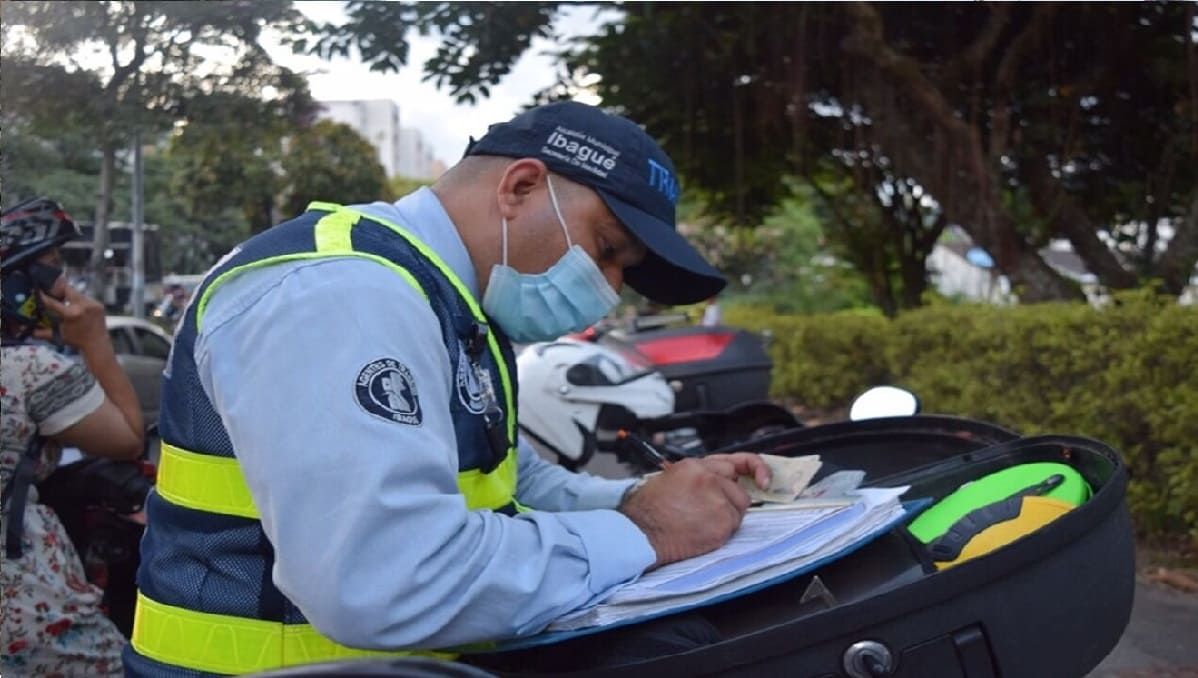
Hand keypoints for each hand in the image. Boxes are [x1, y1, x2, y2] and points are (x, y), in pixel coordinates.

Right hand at [35, 286, 109, 350]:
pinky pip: (85, 298)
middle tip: (53, 293)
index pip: (53, 301)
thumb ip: (41, 332)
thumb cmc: (76, 340)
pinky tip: (76, 307)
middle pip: (67, 288)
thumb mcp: (58, 335)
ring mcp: (93, 304)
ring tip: (65, 302)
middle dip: (59, 290)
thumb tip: (27, 330)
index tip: (38, 291)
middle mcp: (83, 306)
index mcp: (72, 313)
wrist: (97, 344)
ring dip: (69, 296)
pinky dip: (79, 301)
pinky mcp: (99, 304)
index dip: (44, 296)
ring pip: (76, 293)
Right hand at [618, 455, 768, 568]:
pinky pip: (734, 527)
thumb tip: (718, 483)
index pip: (733, 464)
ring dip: (725, 518)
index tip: (763, 479)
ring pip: (738, 509)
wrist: (639, 533)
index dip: (752, 470)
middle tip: (712, 514)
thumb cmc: (646, 511)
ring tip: (698, 523)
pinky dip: (721, 532)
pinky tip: (700, 533)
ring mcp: (717, 500)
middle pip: (739, 490)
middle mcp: (708, 478)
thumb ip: (696, 477)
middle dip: (730, 502)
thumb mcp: (669, 479)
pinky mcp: (722, 522)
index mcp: (694, 466)